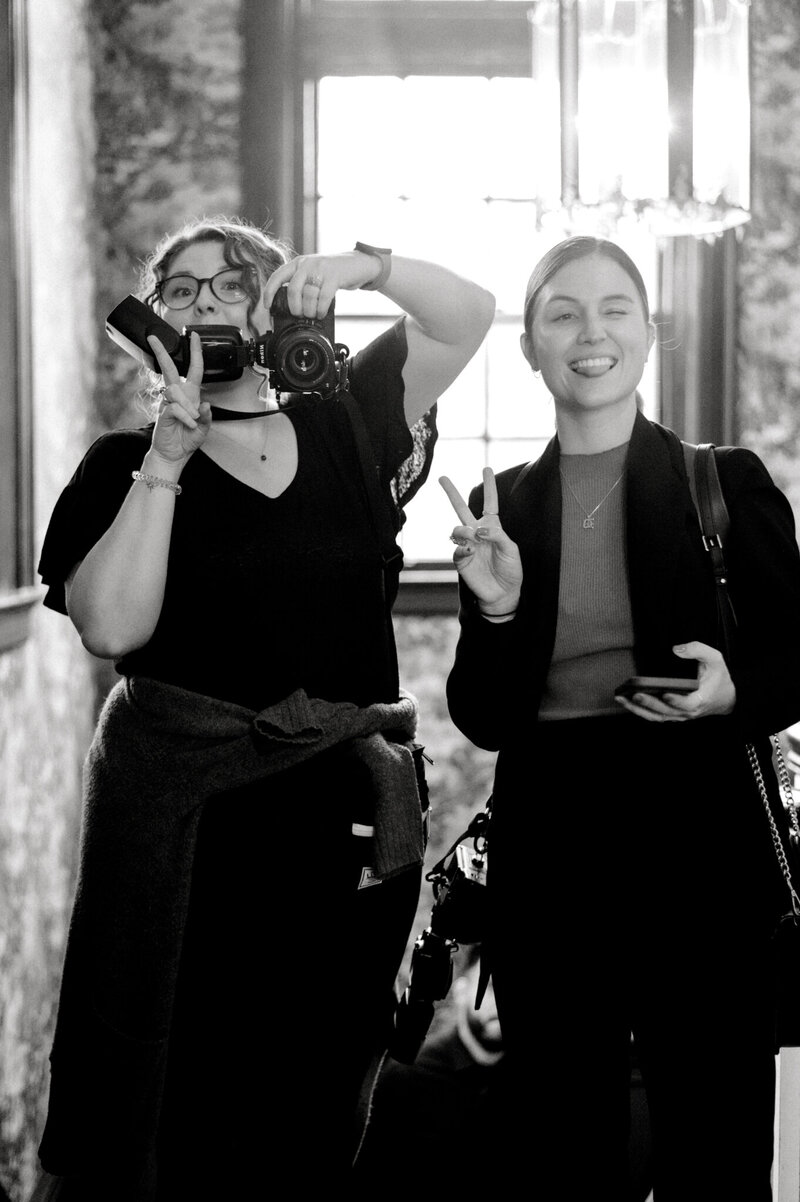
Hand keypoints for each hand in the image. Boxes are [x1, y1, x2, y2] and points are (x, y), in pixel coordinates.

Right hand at [147, 332, 210, 462]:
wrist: (173, 455)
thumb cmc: (186, 440)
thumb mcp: (203, 429)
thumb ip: (207, 417)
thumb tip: (207, 404)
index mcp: (190, 396)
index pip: (193, 370)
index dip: (195, 353)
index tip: (194, 337)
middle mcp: (178, 396)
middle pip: (169, 369)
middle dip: (162, 352)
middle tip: (154, 338)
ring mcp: (167, 403)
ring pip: (176, 391)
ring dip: (189, 407)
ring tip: (193, 421)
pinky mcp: (162, 413)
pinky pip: (175, 408)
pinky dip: (186, 417)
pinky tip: (189, 424)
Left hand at [263, 250, 379, 319]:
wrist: (358, 263)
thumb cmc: (333, 272)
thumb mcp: (313, 272)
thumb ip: (302, 282)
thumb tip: (290, 305)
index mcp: (298, 263)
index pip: (277, 276)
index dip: (269, 292)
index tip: (267, 306)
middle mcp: (307, 264)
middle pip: (292, 290)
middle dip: (295, 308)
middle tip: (300, 315)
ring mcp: (320, 269)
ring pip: (308, 296)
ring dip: (309, 311)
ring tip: (313, 314)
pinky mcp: (334, 276)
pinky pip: (323, 298)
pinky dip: (321, 309)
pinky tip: (321, 313)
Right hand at [439, 468, 522, 611]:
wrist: (503, 593)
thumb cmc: (511, 570)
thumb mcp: (511, 549)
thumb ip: (497, 535)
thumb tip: (478, 530)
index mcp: (493, 527)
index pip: (490, 503)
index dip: (489, 486)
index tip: (486, 468)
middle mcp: (477, 533)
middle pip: (461, 509)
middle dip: (452, 493)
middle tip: (442, 477)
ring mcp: (468, 545)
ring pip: (457, 528)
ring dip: (464, 530)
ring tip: (473, 538)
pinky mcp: (461, 560)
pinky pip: (456, 548)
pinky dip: (462, 548)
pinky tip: (470, 551)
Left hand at [615, 641, 735, 722]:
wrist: (725, 697)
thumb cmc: (718, 677)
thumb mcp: (716, 660)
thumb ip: (699, 651)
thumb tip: (677, 649)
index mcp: (700, 700)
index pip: (686, 704)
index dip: (675, 701)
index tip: (665, 693)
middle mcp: (688, 712)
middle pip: (665, 712)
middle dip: (649, 703)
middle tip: (635, 693)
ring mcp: (678, 716)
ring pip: (656, 716)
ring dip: (637, 709)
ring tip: (621, 698)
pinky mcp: (671, 715)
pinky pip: (653, 716)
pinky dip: (638, 710)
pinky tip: (625, 701)